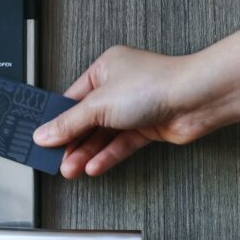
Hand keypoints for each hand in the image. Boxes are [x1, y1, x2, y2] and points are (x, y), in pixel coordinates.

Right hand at [33, 46, 208, 178]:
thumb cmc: (155, 85)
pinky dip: (107, 156)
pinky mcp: (147, 128)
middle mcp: (119, 88)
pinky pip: (121, 144)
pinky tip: (94, 167)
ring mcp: (134, 109)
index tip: (43, 138)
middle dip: (72, 142)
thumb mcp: (99, 104)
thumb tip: (45, 133)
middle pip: (87, 120)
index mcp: (104, 69)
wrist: (196, 99)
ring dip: (87, 153)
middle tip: (56, 160)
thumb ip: (70, 123)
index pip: (72, 99)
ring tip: (71, 170)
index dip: (57, 120)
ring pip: (103, 135)